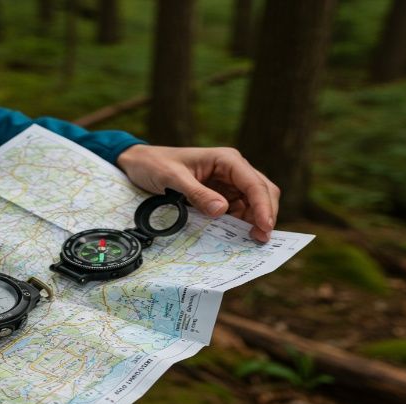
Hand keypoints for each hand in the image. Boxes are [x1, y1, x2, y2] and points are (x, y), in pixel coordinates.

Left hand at [117, 144, 279, 241]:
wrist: (140, 164)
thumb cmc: (156, 165)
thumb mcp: (172, 178)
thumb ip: (197, 193)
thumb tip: (222, 210)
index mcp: (226, 160)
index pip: (254, 183)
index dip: (263, 205)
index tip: (265, 226)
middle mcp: (233, 170)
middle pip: (262, 192)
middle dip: (264, 214)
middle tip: (261, 240)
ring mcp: (228, 184)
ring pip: (253, 204)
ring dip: (254, 221)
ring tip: (250, 242)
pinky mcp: (220, 196)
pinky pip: (237, 211)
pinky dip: (240, 224)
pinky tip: (237, 236)